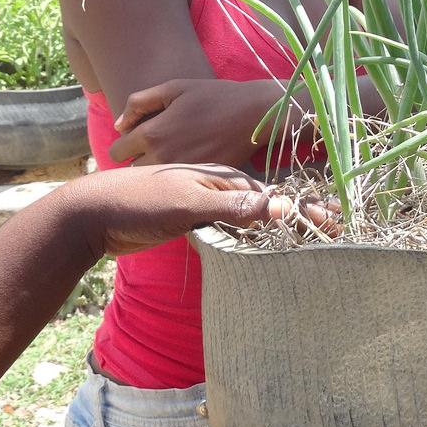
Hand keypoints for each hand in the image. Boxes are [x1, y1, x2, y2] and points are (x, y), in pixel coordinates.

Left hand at [76, 163, 332, 257]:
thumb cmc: (137, 203)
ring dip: (277, 228)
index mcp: (219, 176)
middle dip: (300, 216)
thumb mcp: (186, 203)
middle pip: (267, 203)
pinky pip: (229, 229)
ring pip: (249, 217)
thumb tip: (279, 206)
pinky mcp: (190, 221)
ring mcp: (204, 204)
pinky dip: (250, 238)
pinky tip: (263, 249)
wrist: (91, 214)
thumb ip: (231, 205)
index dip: (303, 207)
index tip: (334, 222)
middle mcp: (216, 187)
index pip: (272, 193)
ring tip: (310, 240)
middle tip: (333, 232)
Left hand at [110, 78, 298, 168]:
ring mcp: (181, 174)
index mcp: (152, 133)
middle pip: (131, 168)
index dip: (124, 144)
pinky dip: (178, 178)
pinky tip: (190, 163)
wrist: (255, 115)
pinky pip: (176, 186)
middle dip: (139, 158)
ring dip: (157, 171)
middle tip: (159, 147)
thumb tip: (119, 125)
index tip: (138, 138)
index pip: (116, 151)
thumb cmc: (214, 96)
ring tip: (174, 155)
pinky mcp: (198, 183)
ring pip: (152, 180)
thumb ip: (139, 103)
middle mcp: (162, 158)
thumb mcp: (174, 88)